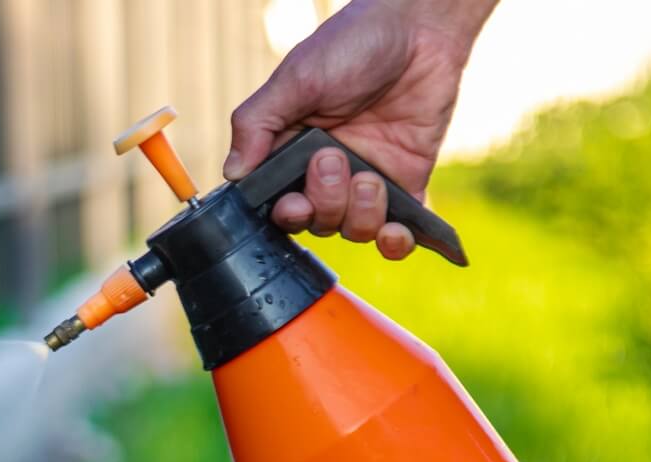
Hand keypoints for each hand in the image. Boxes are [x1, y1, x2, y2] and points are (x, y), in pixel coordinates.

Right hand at [224, 0, 493, 258]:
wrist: (418, 29)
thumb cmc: (352, 45)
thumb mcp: (295, 79)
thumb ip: (256, 125)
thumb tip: (232, 175)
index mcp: (291, 152)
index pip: (278, 204)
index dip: (287, 213)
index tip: (294, 200)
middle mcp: (326, 173)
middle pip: (316, 222)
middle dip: (325, 203)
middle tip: (333, 160)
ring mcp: (365, 181)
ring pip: (354, 230)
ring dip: (360, 214)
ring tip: (370, 177)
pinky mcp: (405, 185)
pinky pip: (397, 234)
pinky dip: (397, 243)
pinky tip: (398, 231)